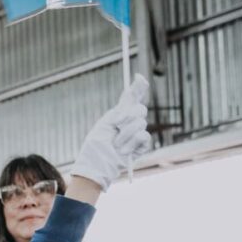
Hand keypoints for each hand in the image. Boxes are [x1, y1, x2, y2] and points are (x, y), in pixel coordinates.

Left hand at [69, 74, 150, 190]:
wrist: (98, 163)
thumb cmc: (97, 145)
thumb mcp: (106, 122)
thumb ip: (121, 108)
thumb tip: (130, 91)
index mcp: (120, 114)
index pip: (133, 98)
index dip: (138, 87)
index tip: (139, 77)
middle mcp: (131, 122)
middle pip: (140, 109)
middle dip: (128, 115)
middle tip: (116, 125)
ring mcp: (137, 133)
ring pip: (141, 123)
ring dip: (126, 134)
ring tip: (116, 144)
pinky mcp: (142, 146)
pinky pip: (144, 136)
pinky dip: (132, 143)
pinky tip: (123, 151)